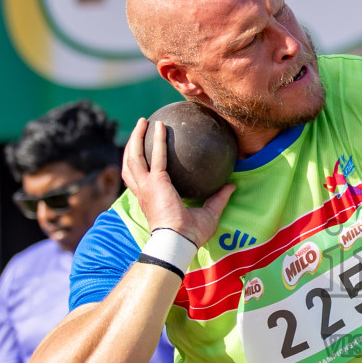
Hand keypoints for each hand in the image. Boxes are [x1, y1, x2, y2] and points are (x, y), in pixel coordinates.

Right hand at [123, 117, 234, 248]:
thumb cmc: (190, 234)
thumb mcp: (208, 214)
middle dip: (132, 146)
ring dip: (137, 137)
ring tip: (144, 121)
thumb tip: (232, 185)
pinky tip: (161, 125)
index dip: (140, 166)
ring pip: (134, 156)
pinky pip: (156, 156)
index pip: (140, 179)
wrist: (178, 241)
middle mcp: (144, 191)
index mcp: (151, 198)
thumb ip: (218, 198)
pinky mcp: (155, 182)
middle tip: (140, 129)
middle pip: (130, 164)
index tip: (145, 153)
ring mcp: (146, 186)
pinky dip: (158, 140)